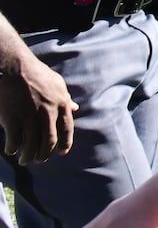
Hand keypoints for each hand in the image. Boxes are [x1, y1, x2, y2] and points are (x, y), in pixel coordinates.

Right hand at [0, 46, 76, 165]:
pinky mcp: (13, 118)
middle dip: (44, 154)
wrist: (15, 67)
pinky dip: (13, 148)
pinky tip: (11, 150)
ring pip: (31, 145)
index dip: (65, 143)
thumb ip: (65, 98)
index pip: (67, 129)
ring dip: (28, 156)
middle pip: (49, 141)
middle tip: (39, 160)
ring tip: (24, 160)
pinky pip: (15, 140)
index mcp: (61, 104)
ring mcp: (30, 116)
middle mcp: (48, 112)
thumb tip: (75, 108)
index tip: (61, 153)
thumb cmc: (36, 74)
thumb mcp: (57, 84)